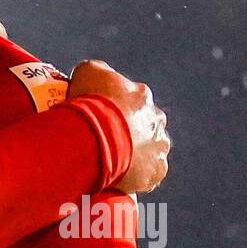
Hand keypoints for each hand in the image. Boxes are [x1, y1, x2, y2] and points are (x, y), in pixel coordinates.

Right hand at [67, 60, 169, 192]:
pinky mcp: (156, 171)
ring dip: (136, 154)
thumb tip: (98, 73)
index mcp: (142, 95)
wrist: (95, 137)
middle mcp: (157, 119)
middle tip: (105, 140)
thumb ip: (97, 70)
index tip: (99, 117)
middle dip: (129, 131)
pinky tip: (121, 177)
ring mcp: (159, 146)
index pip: (131, 101)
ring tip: (112, 161)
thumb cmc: (89, 103)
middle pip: (144, 125)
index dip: (115, 109)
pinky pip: (149, 174)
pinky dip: (138, 175)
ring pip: (150, 150)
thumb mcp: (87, 71)